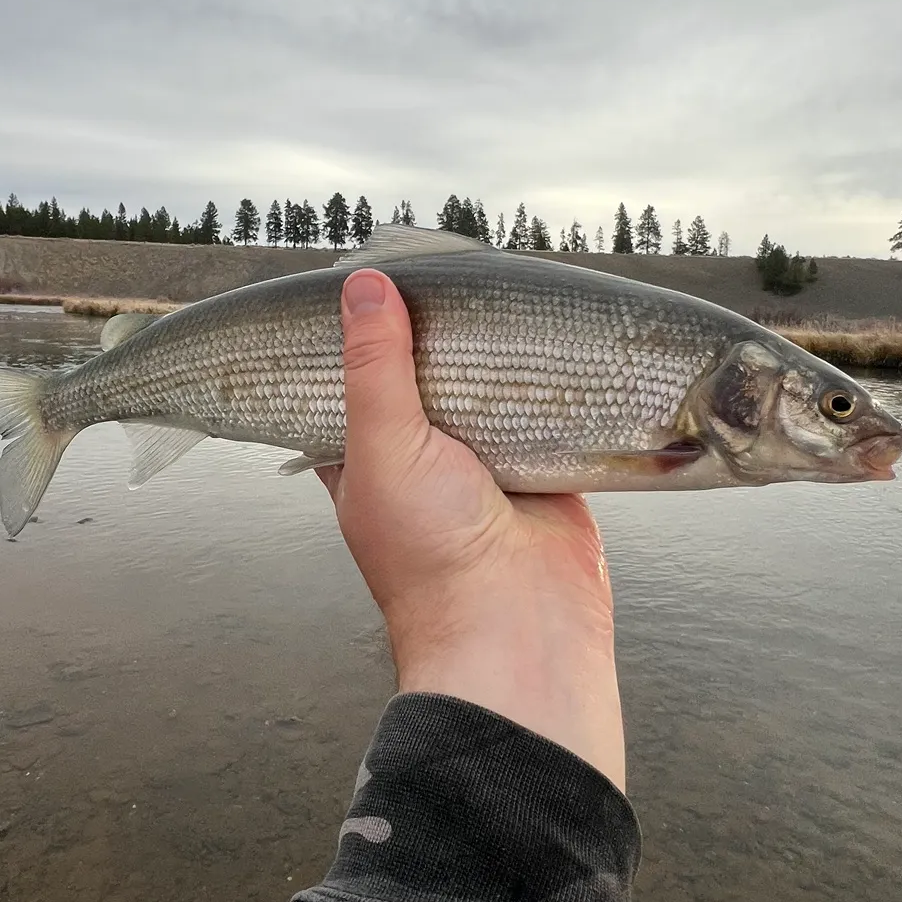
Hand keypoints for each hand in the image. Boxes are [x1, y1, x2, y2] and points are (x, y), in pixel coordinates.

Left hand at [318, 268, 625, 790]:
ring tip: (499, 290)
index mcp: (364, 460)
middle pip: (427, 379)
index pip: (350, 385)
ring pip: (488, 392)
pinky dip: (549, 385)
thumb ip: (374, 368)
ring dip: (497, 357)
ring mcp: (485, 466)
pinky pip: (545, 413)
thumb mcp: (383, 448)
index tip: (370, 282)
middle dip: (437, 338)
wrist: (518, 627)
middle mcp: (423, 461)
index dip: (358, 339)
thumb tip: (363, 286)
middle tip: (447, 274)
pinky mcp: (544, 469)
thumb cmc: (430, 557)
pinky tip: (550, 340)